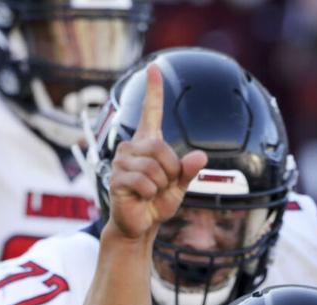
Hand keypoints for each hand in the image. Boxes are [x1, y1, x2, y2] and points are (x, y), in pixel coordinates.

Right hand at [107, 64, 207, 240]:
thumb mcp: (179, 187)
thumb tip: (200, 156)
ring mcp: (122, 161)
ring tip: (151, 192)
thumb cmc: (157, 203)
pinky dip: (150, 193)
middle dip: (171, 171)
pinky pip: (144, 181)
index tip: (154, 68)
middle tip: (164, 185)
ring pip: (154, 167)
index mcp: (149, 144)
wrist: (140, 225)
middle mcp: (133, 147)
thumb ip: (188, 172)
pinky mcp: (116, 177)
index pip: (151, 112)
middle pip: (161, 148)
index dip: (154, 91)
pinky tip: (142, 197)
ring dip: (160, 185)